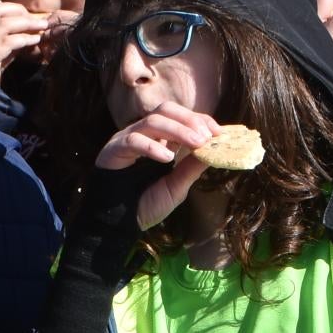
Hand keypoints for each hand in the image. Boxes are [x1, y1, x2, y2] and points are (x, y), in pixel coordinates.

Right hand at [0, 0, 52, 81]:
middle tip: (33, 18)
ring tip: (40, 27)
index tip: (13, 10)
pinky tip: (35, 41)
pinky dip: (25, 38)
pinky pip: (9, 42)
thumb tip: (25, 22)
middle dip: (17, 11)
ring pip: (3, 24)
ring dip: (26, 23)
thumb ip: (1, 36)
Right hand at [96, 102, 217, 229]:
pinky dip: (152, 146)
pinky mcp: (113, 149)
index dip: (200, 120)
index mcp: (160, 139)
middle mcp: (143, 134)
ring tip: (195, 144)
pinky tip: (167, 158)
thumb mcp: (176, 187)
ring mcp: (127, 139)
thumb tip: (217, 151)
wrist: (118, 222)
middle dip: (189, 120)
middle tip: (206, 137)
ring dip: (177, 130)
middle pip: (166, 110)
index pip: (180, 117)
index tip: (219, 132)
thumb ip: (192, 168)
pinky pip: (133, 140)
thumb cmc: (146, 204)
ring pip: (152, 120)